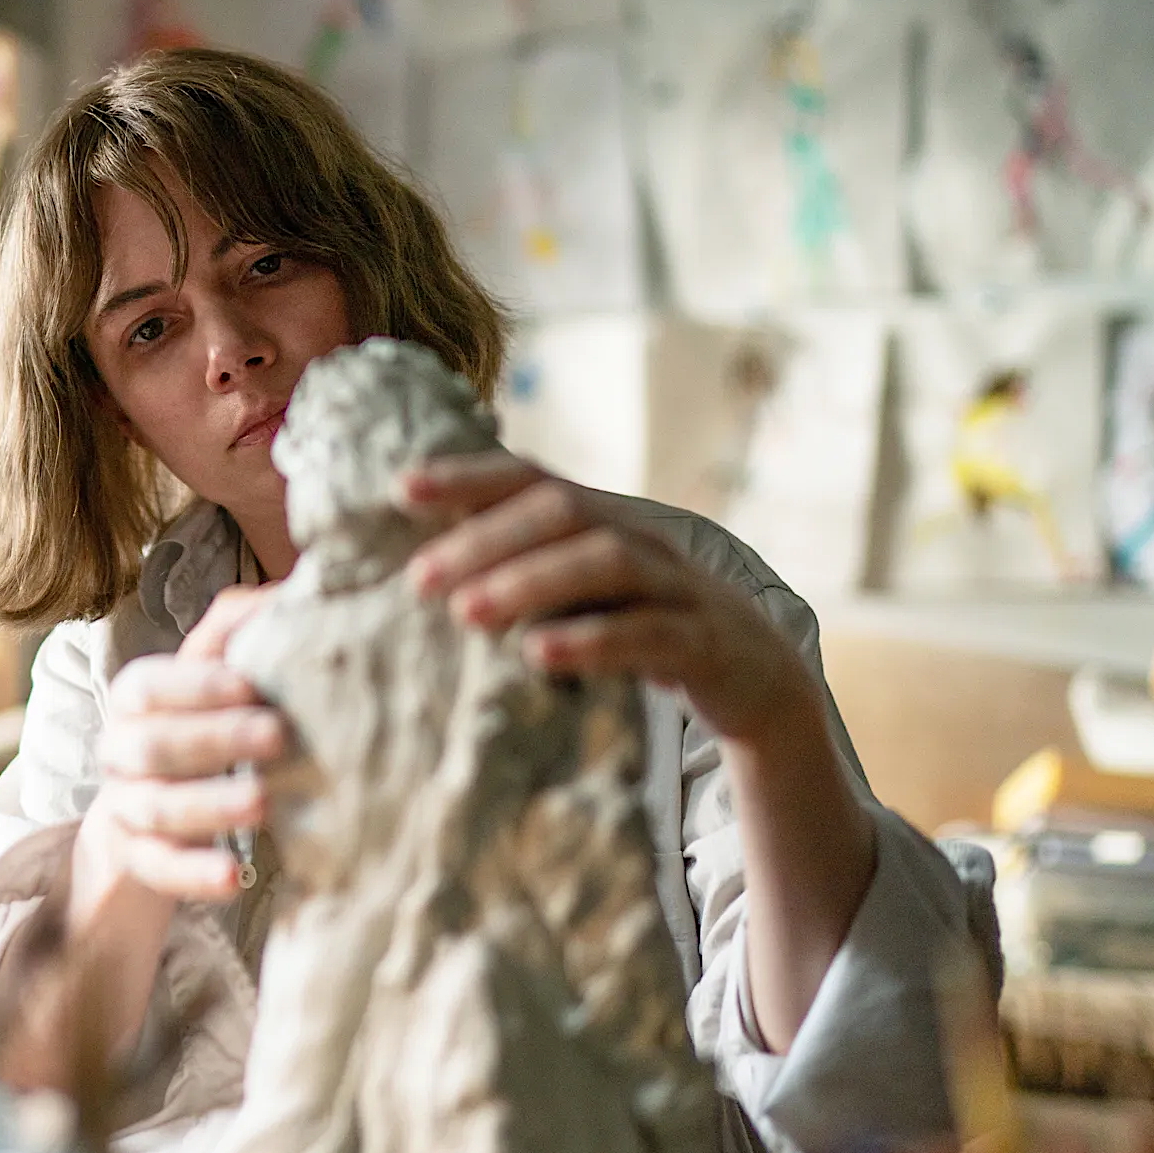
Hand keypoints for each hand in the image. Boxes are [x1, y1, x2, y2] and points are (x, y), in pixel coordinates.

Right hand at [73, 586, 286, 920]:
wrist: (144, 822)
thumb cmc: (197, 733)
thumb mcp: (211, 683)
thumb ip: (236, 634)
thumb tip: (284, 595)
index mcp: (135, 699)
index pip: (149, 686)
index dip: (196, 684)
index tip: (252, 684)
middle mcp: (119, 751)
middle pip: (155, 745)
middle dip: (216, 739)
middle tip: (279, 736)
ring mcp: (124, 809)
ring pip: (157, 808)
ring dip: (210, 805)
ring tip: (263, 803)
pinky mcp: (138, 862)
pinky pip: (159, 869)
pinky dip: (194, 873)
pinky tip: (233, 877)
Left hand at [399, 452, 810, 747]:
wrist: (753, 676)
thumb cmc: (640, 627)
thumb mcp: (579, 593)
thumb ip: (520, 571)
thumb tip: (421, 569)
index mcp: (601, 520)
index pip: (531, 477)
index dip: (468, 476)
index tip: (399, 489)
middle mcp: (639, 538)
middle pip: (561, 511)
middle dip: (485, 539)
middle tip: (418, 579)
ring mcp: (676, 586)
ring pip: (606, 562)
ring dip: (530, 582)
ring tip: (467, 614)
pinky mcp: (702, 641)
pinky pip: (648, 633)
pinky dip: (592, 641)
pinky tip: (539, 654)